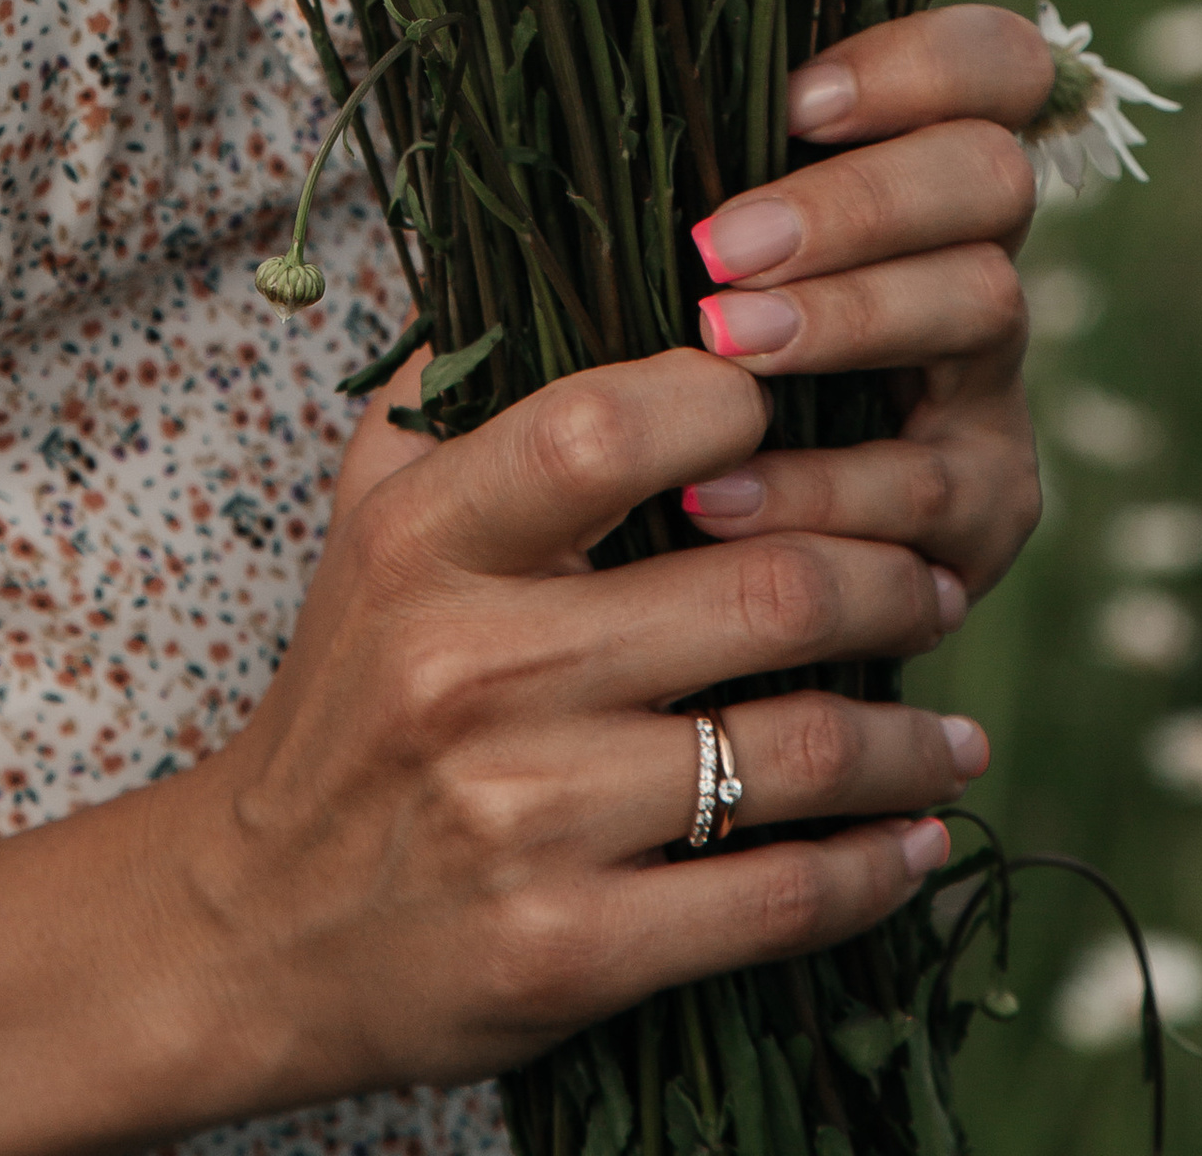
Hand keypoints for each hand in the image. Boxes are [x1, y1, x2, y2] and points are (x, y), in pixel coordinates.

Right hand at [198, 348, 990, 1105]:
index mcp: (425, 541)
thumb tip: (569, 247)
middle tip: (936, 581)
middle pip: (756, 591)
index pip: (609, 425)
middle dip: (885, 581)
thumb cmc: (347, 695)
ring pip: (794, 750)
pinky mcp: (567, 953)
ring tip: (950, 728)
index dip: (739, 400)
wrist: (251, 933)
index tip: (811, 410)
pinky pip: (776, 900)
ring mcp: (522, 817)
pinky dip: (875, 867)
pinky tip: (915, 838)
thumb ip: (459, 390)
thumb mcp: (366, 520)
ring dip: (906, 738)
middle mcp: (471, 668)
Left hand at [681, 5, 1053, 603]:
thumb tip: (596, 58)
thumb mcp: (672, 246)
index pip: (996, 63)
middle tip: (723, 245)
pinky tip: (715, 495)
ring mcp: (992, 381)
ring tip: (725, 345)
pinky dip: (819, 487)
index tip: (795, 100)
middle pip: (994, 173)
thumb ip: (679, 166)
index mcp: (916, 169)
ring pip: (988, 301)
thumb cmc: (657, 345)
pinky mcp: (988, 505)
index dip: (924, 63)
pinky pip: (932, 485)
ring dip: (851, 315)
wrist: (672, 557)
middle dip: (861, 199)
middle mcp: (976, 256)